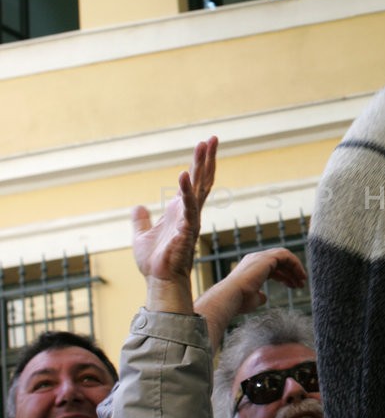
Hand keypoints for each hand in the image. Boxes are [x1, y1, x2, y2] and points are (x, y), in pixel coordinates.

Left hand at [131, 136, 217, 312]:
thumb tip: (138, 206)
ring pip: (200, 187)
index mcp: (182, 211)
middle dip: (207, 158)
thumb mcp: (141, 235)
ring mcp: (191, 219)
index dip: (201, 164)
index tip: (205, 145)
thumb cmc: (154, 261)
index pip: (196, 183)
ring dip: (202, 166)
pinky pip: (188, 206)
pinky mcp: (186, 229)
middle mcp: (190, 212)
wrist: (158, 280)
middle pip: (203, 179)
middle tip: (213, 137)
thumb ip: (141, 219)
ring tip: (204, 145)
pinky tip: (183, 174)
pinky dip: (185, 190)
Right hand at [195, 247, 306, 351]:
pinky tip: (300, 276)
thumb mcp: (251, 299)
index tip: (293, 286)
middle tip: (301, 284)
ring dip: (295, 268)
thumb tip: (264, 297)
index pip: (272, 268)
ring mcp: (260, 257)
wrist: (230, 297)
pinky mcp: (266, 258)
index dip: (284, 276)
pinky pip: (286, 256)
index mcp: (251, 268)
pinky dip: (295, 264)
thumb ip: (259, 296)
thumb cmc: (239, 302)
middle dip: (291, 272)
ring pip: (284, 257)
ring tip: (302, 281)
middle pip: (279, 262)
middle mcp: (255, 259)